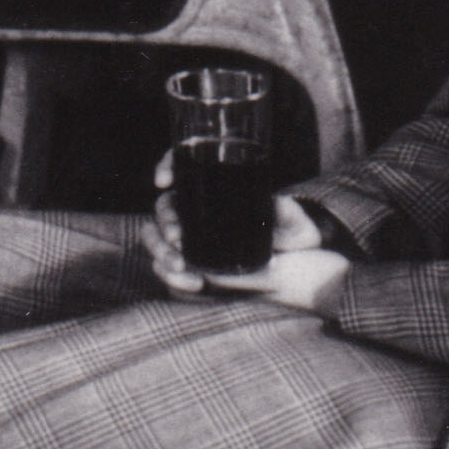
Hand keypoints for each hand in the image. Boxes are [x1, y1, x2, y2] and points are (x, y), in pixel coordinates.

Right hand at [144, 170, 346, 311]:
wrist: (292, 271)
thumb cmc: (292, 236)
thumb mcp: (293, 223)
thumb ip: (288, 213)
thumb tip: (277, 202)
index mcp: (216, 188)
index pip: (183, 166)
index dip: (166, 166)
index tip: (163, 182)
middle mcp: (197, 209)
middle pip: (163, 206)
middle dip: (164, 221)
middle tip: (177, 237)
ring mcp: (189, 237)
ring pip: (154, 236)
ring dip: (159, 250)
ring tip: (180, 265)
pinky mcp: (188, 263)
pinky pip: (165, 266)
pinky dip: (169, 275)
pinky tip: (192, 283)